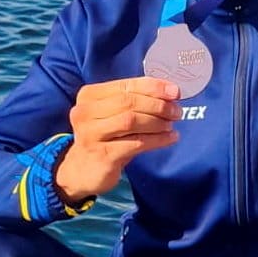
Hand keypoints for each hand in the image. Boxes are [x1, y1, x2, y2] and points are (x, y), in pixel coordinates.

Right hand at [54, 77, 181, 203]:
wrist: (81, 170)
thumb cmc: (103, 137)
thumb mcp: (111, 114)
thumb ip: (133, 100)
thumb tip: (170, 92)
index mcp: (89, 95)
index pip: (126, 86)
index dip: (153, 87)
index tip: (175, 92)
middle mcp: (85, 112)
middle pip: (129, 102)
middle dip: (158, 105)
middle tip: (176, 112)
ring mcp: (91, 134)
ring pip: (131, 121)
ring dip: (157, 122)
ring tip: (171, 125)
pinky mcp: (102, 155)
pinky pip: (135, 143)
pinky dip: (157, 139)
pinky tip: (170, 138)